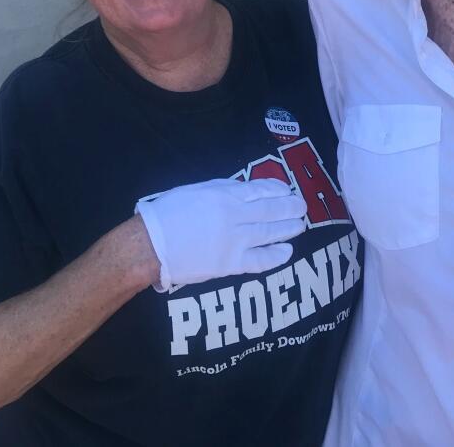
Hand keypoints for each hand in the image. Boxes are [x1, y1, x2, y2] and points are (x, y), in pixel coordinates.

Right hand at [135, 178, 306, 290]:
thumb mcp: (197, 190)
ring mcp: (235, 241)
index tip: (287, 190)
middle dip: (289, 208)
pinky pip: (260, 260)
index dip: (277, 190)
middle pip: (270, 211)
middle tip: (302, 207)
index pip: (260, 190)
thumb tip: (245, 191)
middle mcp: (235, 216)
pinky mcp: (230, 263)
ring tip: (300, 225)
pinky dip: (276, 256)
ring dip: (288, 229)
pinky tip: (287, 252)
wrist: (151, 244)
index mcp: (225, 195)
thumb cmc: (169, 212)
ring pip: (270, 233)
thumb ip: (223, 190)